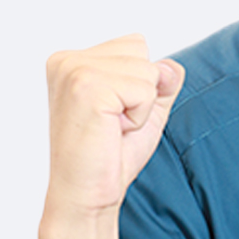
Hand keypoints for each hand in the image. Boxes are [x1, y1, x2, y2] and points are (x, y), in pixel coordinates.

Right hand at [43, 35, 184, 217]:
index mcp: (72, 59)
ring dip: (141, 106)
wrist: (87, 194)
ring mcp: (74, 71)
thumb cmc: (110, 154)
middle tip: (113, 123)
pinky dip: (140, 116)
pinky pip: (146, 90)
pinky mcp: (88, 87)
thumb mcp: (147, 108)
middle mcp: (67, 59)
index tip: (112, 112)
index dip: (139, 83)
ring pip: (148, 70)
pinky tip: (113, 131)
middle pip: (143, 52)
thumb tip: (171, 66)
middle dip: (141, 93)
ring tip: (112, 127)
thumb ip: (162, 80)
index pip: (135, 44)